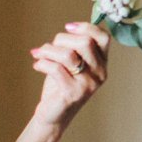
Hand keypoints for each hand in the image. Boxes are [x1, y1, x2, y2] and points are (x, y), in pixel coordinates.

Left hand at [29, 20, 110, 134]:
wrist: (53, 115)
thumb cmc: (60, 85)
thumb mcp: (71, 63)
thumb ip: (74, 46)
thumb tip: (69, 28)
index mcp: (102, 63)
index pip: (103, 37)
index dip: (85, 27)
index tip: (68, 27)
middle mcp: (100, 73)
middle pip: (85, 42)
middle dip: (61, 39)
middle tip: (49, 47)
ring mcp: (88, 84)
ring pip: (68, 54)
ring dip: (48, 51)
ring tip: (39, 56)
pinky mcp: (73, 93)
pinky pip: (55, 68)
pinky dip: (42, 63)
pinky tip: (37, 66)